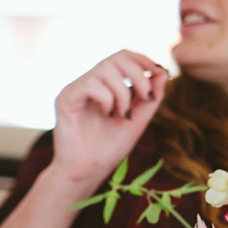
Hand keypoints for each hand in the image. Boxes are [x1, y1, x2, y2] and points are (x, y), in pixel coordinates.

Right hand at [52, 50, 169, 189]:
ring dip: (123, 92)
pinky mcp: (65, 99)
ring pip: (106, 69)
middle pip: (117, 56)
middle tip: (145, 97)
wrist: (88, 171)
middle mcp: (89, 83)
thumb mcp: (139, 118)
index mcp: (105, 85)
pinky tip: (106, 114)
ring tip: (122, 114)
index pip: (125, 57)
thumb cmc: (109, 148)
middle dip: (139, 74)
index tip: (156, 81)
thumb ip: (151, 95)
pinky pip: (91, 84)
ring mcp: (75, 89)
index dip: (145, 61)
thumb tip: (162, 70)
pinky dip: (107, 98)